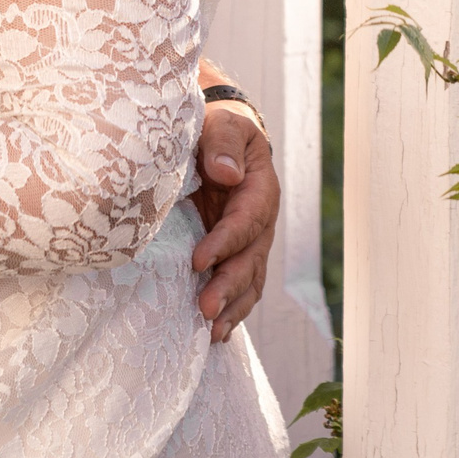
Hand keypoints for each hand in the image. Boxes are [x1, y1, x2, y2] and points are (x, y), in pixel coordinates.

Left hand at [189, 100, 276, 341]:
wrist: (219, 137)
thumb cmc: (218, 127)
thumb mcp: (222, 123)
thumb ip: (223, 143)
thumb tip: (227, 174)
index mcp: (260, 190)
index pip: (245, 221)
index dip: (225, 243)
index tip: (198, 261)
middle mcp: (260, 222)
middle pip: (250, 260)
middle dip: (229, 287)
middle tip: (205, 310)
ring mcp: (249, 241)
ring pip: (249, 281)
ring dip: (232, 307)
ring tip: (212, 333)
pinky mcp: (234, 252)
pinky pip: (240, 285)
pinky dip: (232, 309)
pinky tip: (216, 334)